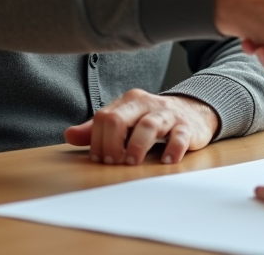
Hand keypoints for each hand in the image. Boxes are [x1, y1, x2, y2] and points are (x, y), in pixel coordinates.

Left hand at [63, 89, 218, 165]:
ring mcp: (168, 114)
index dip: (97, 140)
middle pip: (120, 118)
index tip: (100, 159)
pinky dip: (173, 148)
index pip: (104, 117)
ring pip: (149, 125)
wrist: (194, 111)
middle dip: (112, 143)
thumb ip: (98, 129)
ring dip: (137, 146)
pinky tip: (166, 160)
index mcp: (129, 101)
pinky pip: (180, 136)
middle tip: (113, 163)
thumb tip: (69, 135)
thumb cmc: (154, 120)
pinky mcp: (187, 127)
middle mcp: (147, 104)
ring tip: (132, 163)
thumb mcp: (126, 121)